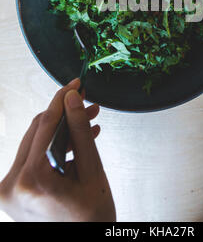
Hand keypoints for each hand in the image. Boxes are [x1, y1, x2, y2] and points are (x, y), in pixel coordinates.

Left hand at [0, 78, 115, 221]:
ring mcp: (9, 191)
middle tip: (85, 102)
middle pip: (37, 131)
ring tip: (88, 122)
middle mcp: (12, 185)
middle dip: (64, 114)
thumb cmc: (91, 218)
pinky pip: (32, 158)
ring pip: (35, 143)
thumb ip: (80, 131)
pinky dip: (53, 148)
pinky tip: (76, 142)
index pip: (45, 124)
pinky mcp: (13, 192)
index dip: (62, 99)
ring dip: (61, 130)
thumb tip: (72, 99)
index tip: (75, 85)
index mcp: (31, 180)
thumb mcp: (92, 171)